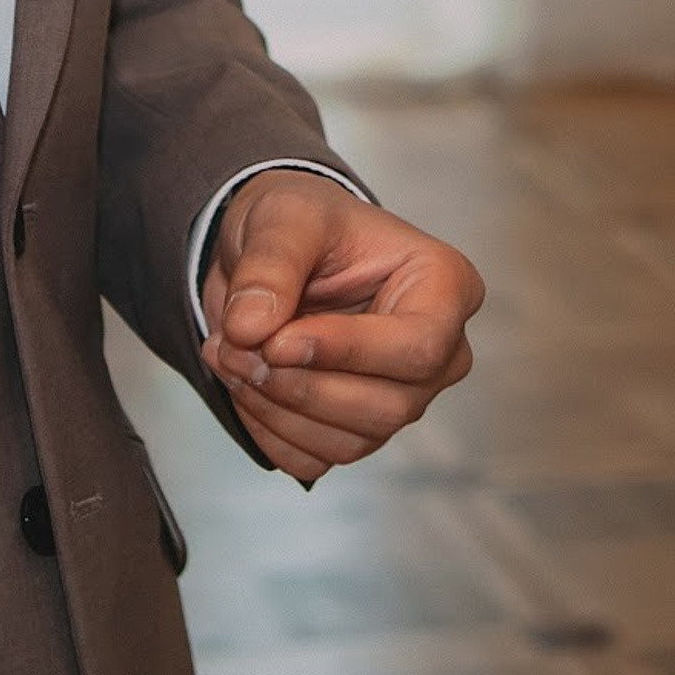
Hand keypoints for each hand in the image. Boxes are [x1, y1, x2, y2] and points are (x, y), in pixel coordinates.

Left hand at [198, 170, 484, 484]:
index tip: (276, 341)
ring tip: (229, 353)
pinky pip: (315, 458)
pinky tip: (243, 382)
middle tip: (234, 346)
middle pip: (386, 405)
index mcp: (445, 286)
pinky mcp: (357, 432)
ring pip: (349, 440)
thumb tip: (252, 329)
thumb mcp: (284, 216)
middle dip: (300, 384)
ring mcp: (401, 398)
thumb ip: (271, 265)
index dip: (347, 352)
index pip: (418, 345)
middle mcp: (438, 352)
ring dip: (274, 407)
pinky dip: (267, 429)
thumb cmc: (303, 221)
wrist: (275, 254)